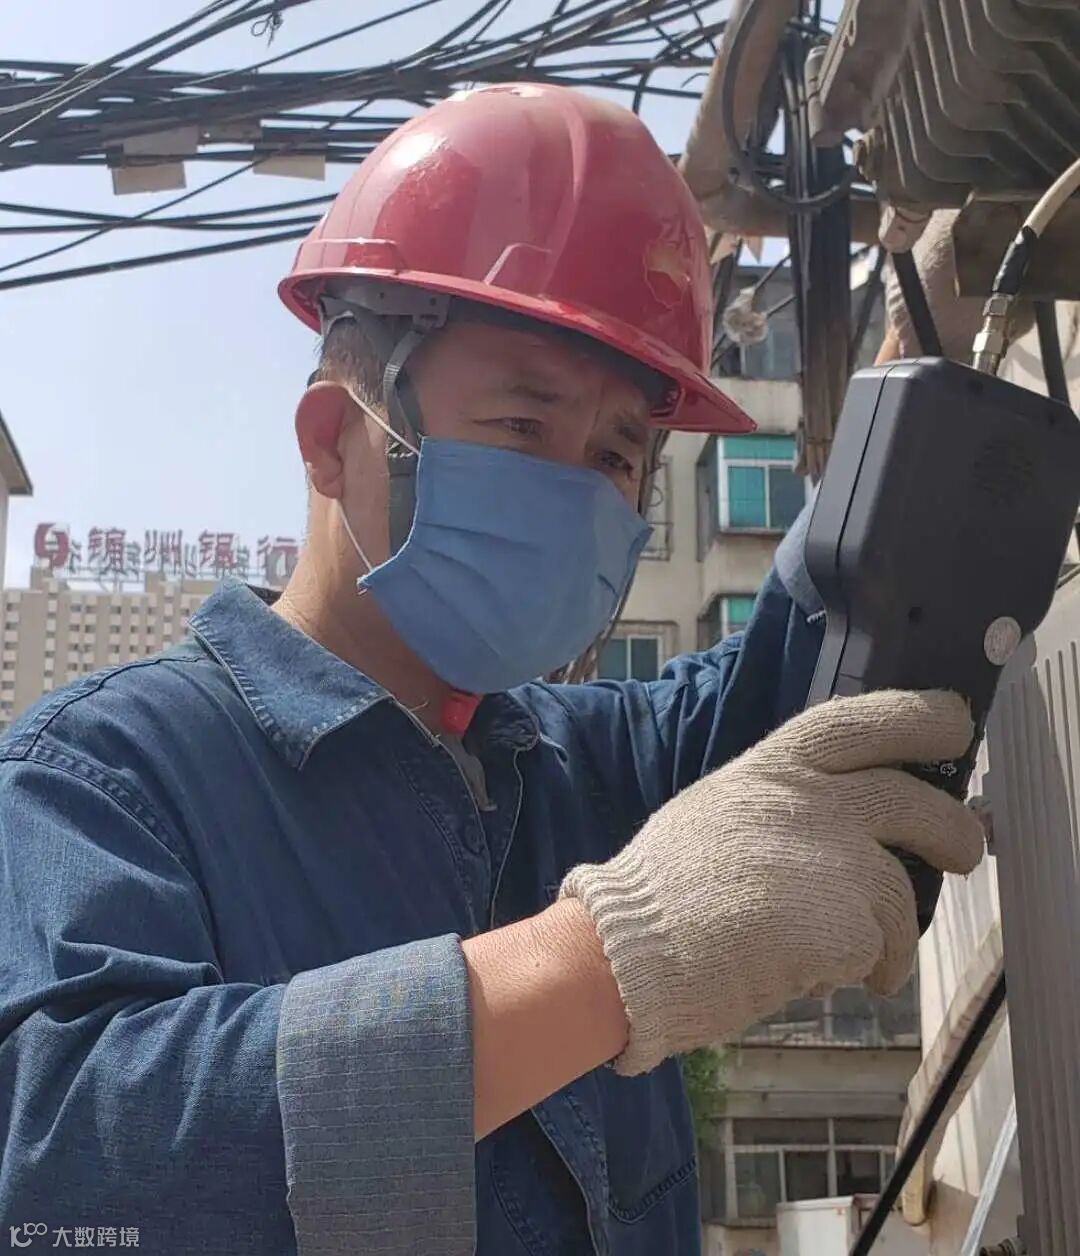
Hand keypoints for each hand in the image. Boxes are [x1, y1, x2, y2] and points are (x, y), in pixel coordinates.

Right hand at [560, 690, 984, 1074]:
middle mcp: (810, 800)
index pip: (859, 720)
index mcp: (772, 768)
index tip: (953, 722)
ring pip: (901, 890)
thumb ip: (781, 808)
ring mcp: (833, 856)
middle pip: (914, 800)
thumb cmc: (660, 893)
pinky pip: (882, 948)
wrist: (630, 951)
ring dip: (891, 933)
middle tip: (964, 849)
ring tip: (866, 962)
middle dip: (954, 827)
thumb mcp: (717, 813)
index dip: (916, 715)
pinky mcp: (845, 920)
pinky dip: (867, 970)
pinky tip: (828, 980)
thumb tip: (838, 831)